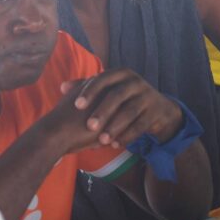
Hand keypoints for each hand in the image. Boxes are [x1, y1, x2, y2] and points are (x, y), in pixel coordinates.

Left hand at [50, 68, 183, 152]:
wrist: (157, 107)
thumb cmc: (125, 98)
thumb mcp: (110, 89)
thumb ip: (88, 87)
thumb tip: (62, 87)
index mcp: (121, 74)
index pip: (103, 79)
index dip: (90, 91)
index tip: (77, 106)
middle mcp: (135, 82)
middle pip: (117, 95)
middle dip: (102, 111)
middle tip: (89, 126)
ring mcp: (147, 96)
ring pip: (130, 111)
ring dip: (115, 127)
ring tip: (102, 141)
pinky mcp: (155, 111)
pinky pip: (141, 125)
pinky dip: (128, 136)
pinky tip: (116, 145)